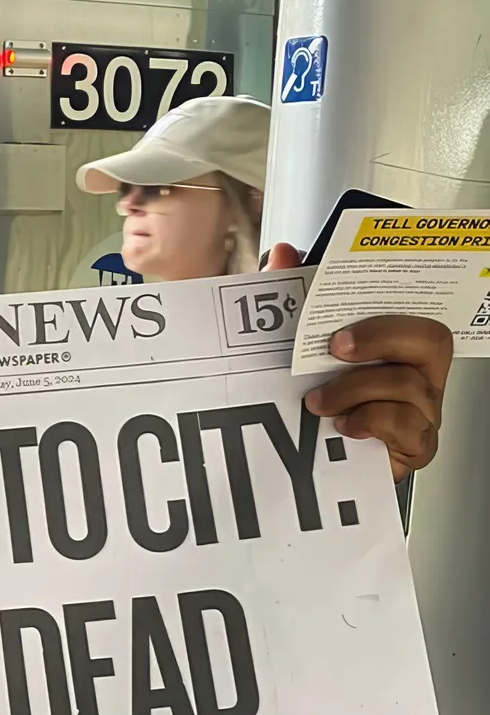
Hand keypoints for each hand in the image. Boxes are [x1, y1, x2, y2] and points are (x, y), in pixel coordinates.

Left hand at [264, 242, 451, 478]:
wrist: (310, 459)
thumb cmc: (318, 395)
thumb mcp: (297, 343)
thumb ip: (290, 295)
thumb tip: (283, 255)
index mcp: (398, 340)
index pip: (415, 308)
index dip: (385, 308)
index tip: (340, 323)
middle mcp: (419, 371)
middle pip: (432, 340)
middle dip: (381, 339)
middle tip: (334, 350)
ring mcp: (422, 407)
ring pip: (411, 385)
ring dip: (356, 389)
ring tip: (319, 401)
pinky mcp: (416, 444)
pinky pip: (408, 427)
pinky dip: (370, 422)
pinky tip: (344, 425)